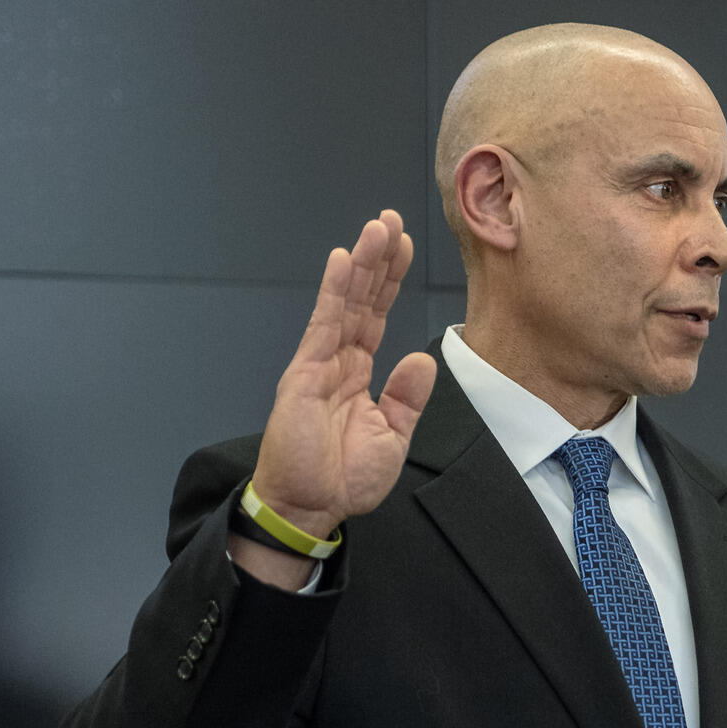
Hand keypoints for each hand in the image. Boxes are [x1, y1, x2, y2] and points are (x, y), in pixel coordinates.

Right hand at [236, 212, 433, 587]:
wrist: (311, 507)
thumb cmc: (344, 478)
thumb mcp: (392, 437)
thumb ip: (407, 397)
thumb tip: (422, 358)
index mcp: (360, 374)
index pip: (377, 316)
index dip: (390, 282)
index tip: (405, 247)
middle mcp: (339, 361)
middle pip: (361, 300)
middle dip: (377, 260)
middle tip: (390, 220)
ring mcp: (320, 363)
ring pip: (344, 303)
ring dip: (361, 265)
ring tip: (376, 228)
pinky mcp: (304, 373)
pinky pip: (323, 325)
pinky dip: (334, 291)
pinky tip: (344, 260)